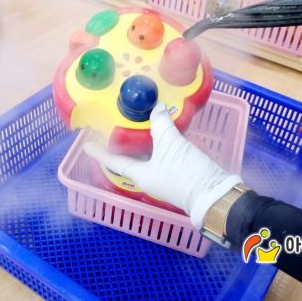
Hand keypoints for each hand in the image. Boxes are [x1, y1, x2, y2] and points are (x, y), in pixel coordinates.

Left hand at [84, 102, 242, 228]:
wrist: (215, 192)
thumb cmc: (186, 174)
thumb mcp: (171, 145)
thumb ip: (161, 125)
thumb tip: (156, 108)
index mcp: (140, 175)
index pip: (114, 161)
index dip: (100, 152)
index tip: (86, 144)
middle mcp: (149, 177)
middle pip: (131, 157)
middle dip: (123, 143)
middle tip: (114, 126)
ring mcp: (164, 176)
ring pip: (148, 155)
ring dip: (143, 140)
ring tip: (136, 123)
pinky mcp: (179, 171)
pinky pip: (163, 154)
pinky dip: (160, 141)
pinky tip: (163, 130)